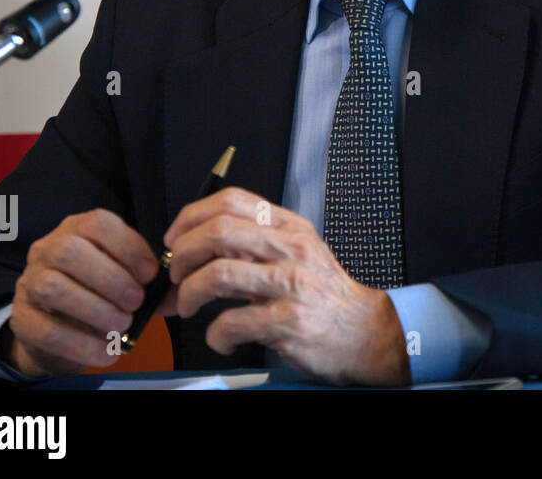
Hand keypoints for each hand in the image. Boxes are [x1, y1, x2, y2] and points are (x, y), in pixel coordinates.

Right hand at [6, 208, 160, 376]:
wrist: (57, 328)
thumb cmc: (99, 293)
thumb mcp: (127, 280)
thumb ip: (154, 283)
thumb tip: (180, 291)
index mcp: (78, 229)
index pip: (98, 223)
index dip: (128, 246)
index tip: (151, 274)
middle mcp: (48, 248)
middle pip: (71, 251)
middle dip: (110, 278)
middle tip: (136, 302)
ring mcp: (29, 282)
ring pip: (54, 287)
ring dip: (95, 309)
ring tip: (123, 326)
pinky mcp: (21, 319)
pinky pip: (48, 330)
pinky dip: (82, 344)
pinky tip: (108, 352)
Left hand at [163, 187, 409, 385]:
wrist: (365, 332)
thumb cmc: (324, 295)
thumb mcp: (300, 252)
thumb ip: (258, 242)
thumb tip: (200, 243)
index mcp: (290, 227)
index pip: (232, 201)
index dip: (192, 217)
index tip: (176, 239)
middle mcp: (291, 249)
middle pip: (219, 231)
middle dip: (183, 254)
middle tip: (176, 275)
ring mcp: (291, 285)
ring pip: (218, 274)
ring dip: (189, 293)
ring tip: (189, 305)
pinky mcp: (287, 321)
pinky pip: (231, 323)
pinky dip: (215, 336)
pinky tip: (223, 339)